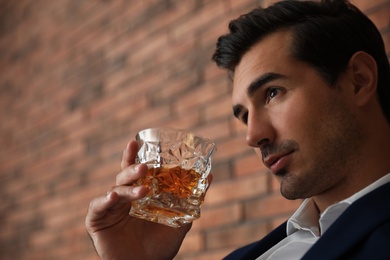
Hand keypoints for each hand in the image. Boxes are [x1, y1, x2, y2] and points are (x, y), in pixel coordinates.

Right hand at [85, 140, 191, 259]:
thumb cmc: (160, 246)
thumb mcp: (180, 221)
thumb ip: (192, 200)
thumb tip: (210, 175)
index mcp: (137, 195)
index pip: (134, 172)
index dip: (133, 156)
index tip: (135, 142)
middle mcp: (122, 198)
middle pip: (124, 177)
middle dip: (132, 169)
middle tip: (144, 167)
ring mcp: (109, 208)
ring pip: (115, 190)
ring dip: (128, 188)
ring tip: (143, 190)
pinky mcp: (97, 221)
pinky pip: (97, 207)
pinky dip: (104, 200)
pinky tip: (113, 197)